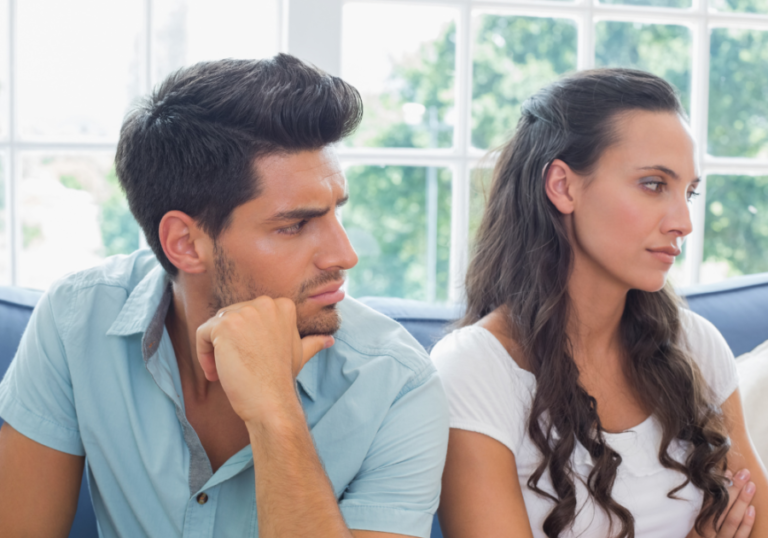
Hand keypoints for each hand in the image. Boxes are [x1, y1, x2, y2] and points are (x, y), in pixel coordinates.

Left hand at [195, 296, 332, 424]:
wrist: (272, 401)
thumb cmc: (282, 379)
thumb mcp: (300, 354)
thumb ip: (312, 342)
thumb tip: (329, 340)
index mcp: (282, 305)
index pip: (248, 313)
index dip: (244, 338)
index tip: (249, 358)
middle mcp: (264, 303)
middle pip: (230, 317)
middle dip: (228, 344)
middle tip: (235, 368)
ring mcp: (245, 312)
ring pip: (214, 326)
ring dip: (214, 350)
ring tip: (224, 372)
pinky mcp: (225, 325)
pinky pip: (202, 334)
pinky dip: (203, 354)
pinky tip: (215, 373)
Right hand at [689, 468, 755, 537]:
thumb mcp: (687, 530)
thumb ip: (695, 514)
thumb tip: (705, 492)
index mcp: (695, 527)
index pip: (707, 503)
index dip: (716, 487)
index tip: (726, 471)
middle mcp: (707, 534)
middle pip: (721, 509)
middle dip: (733, 490)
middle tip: (743, 473)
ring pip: (732, 521)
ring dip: (742, 502)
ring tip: (751, 485)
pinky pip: (741, 537)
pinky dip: (747, 523)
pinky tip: (751, 509)